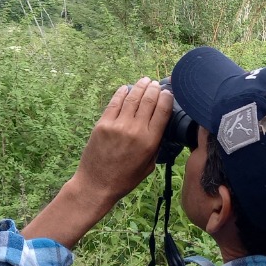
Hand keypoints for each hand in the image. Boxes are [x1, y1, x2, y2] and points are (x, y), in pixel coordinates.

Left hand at [23, 77, 172, 247]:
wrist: (97, 184)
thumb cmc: (125, 179)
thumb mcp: (149, 166)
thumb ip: (156, 146)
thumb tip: (160, 127)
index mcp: (150, 141)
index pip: (163, 111)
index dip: (167, 98)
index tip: (168, 92)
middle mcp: (136, 130)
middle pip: (149, 101)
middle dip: (154, 89)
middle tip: (156, 84)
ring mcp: (118, 125)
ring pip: (132, 98)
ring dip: (140, 87)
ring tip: (145, 81)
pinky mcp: (103, 124)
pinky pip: (114, 103)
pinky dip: (121, 93)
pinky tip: (126, 88)